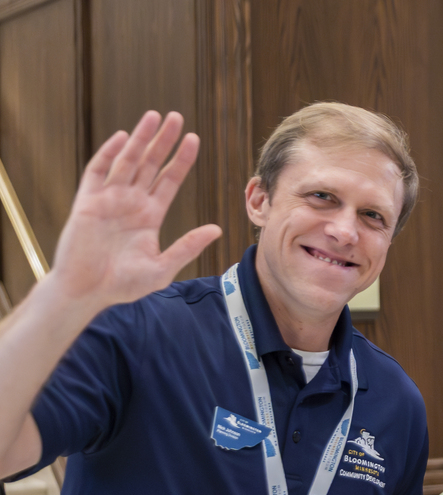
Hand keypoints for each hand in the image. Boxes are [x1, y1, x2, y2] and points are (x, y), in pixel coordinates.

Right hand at [47, 110, 220, 310]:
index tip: (193, 139)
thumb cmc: (123, 284)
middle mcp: (130, 202)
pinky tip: (123, 138)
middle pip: (150, 164)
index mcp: (150, 215)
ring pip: (127, 162)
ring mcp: (108, 200)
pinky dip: (109, 154)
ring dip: (140, 139)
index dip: (181, 160)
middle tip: (176, 116)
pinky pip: (98, 172)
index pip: (169, 180)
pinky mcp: (87, 202)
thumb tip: (217, 229)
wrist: (88, 291)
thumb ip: (188, 246)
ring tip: (154, 117)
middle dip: (162, 141)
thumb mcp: (162, 267)